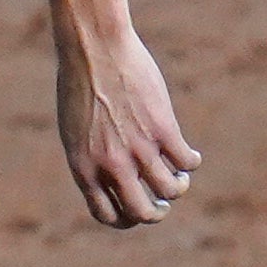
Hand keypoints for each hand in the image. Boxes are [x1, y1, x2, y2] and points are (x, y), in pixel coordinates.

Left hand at [55, 22, 200, 228]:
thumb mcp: (75, 128)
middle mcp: (111, 164)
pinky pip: (185, 161)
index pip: (107, 214)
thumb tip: (111, 176)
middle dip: (155, 213)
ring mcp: (138, 147)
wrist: (95, 48)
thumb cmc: (80, 82)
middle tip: (161, 202)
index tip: (134, 208)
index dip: (125, 219)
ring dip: (177, 187)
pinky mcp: (162, 129)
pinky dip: (191, 163)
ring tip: (178, 176)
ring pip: (170, 189)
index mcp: (84, 167)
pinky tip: (189, 154)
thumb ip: (91, 156)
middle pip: (142, 212)